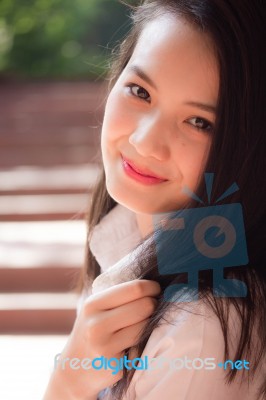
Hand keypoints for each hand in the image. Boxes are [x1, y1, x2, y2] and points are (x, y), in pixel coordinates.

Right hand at [43, 279, 160, 399]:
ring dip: (149, 323)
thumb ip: (119, 297)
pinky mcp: (114, 365)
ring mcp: (105, 347)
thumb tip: (152, 286)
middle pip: (144, 306)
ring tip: (141, 323)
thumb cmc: (92, 332)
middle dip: (154, 304)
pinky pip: (140, 346)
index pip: (133, 289)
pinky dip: (143, 342)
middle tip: (153, 305)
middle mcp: (96, 325)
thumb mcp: (96, 309)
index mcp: (93, 304)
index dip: (151, 287)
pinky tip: (133, 342)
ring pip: (144, 326)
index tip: (156, 288)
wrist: (73, 370)